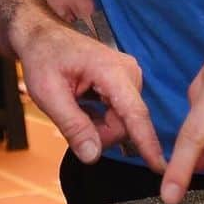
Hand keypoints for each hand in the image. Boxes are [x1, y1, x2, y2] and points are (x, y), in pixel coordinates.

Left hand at [19, 20, 164, 172]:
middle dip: (99, 132)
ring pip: (122, 122)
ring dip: (98, 125)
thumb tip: (93, 156)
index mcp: (110, 70)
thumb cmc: (43, 57)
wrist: (42, 35)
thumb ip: (72, 125)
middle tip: (70, 118)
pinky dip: (101, 117)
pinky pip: (120, 114)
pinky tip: (84, 103)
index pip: (134, 113)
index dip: (146, 142)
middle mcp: (128, 72)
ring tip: (75, 105)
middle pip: (125, 124)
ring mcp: (129, 76)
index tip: (161, 167)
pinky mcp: (126, 82)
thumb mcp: (48, 93)